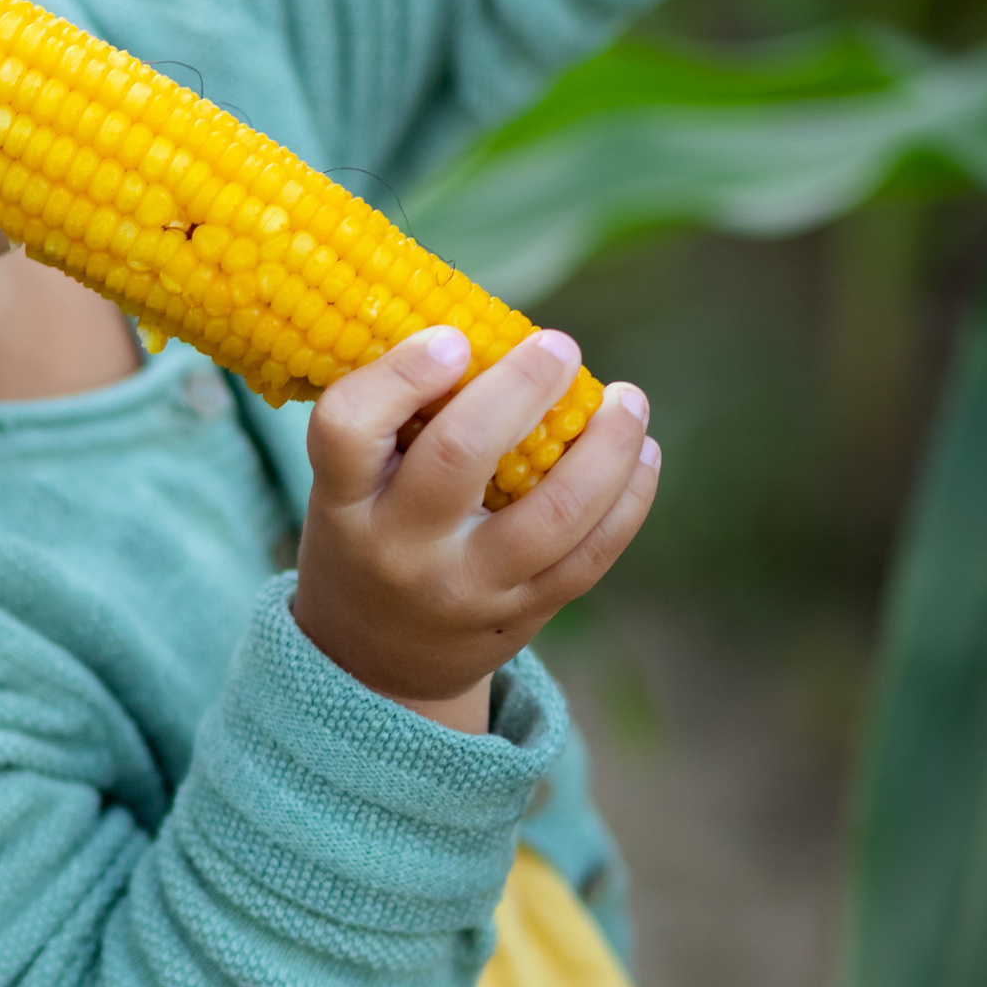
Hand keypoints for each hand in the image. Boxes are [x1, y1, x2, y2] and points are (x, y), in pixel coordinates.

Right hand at [293, 324, 660, 729]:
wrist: (375, 665)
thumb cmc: (367, 536)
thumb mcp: (350, 489)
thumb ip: (397, 423)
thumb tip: (485, 322)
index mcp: (345, 503)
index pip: (348, 429)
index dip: (400, 374)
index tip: (454, 337)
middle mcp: (400, 549)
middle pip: (458, 457)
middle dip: (520, 388)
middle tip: (559, 346)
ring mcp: (467, 588)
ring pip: (554, 513)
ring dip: (606, 446)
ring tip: (628, 400)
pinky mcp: (522, 613)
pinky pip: (591, 555)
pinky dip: (629, 499)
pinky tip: (642, 453)